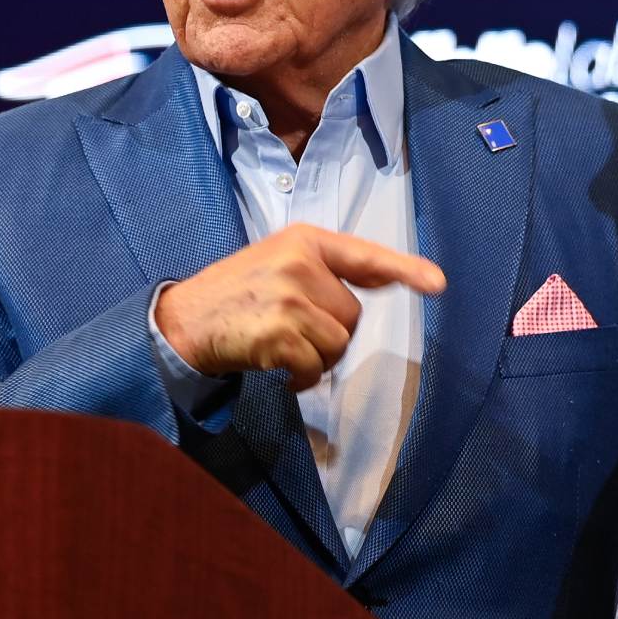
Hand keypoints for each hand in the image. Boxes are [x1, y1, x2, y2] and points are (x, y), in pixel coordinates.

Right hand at [154, 224, 444, 389]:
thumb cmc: (235, 295)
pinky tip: (273, 366)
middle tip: (289, 327)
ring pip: (337, 344)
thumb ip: (325, 271)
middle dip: (328, 332)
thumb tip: (381, 282)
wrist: (180, 322)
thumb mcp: (279, 263)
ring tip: (279, 345)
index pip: (365, 255)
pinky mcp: (278, 333)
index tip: (437, 284)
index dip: (405, 270)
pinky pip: (314, 368)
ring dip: (314, 358)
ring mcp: (289, 297)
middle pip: (352, 315)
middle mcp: (300, 262)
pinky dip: (299, 377)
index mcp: (305, 240)